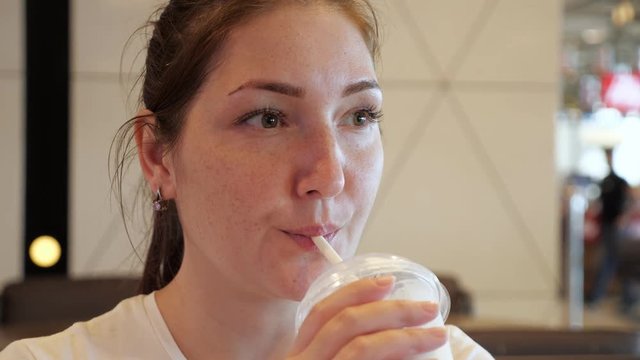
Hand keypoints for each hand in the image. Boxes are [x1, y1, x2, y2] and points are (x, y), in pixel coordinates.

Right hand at [287, 276, 447, 358]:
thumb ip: (342, 348)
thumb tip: (387, 323)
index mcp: (299, 353)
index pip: (320, 311)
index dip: (354, 290)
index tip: (388, 280)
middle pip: (343, 322)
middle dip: (391, 309)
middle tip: (428, 308)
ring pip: (360, 347)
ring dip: (405, 337)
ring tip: (437, 333)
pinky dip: (397, 357)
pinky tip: (420, 357)